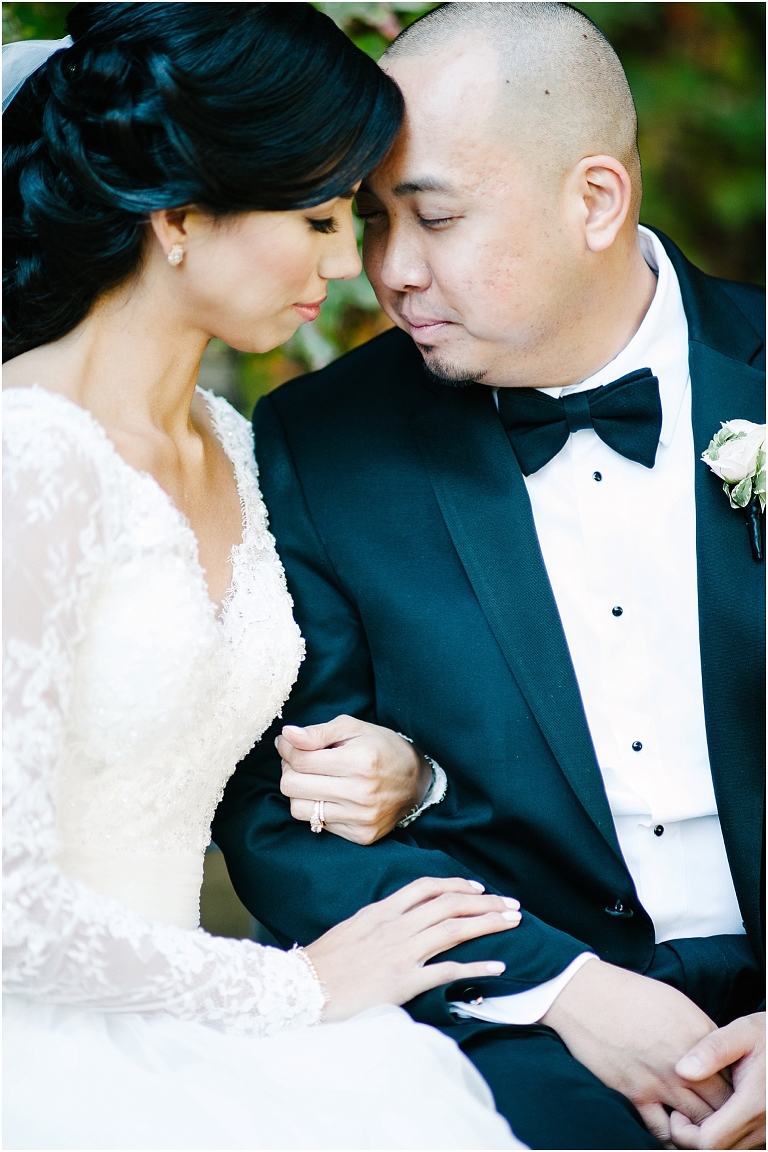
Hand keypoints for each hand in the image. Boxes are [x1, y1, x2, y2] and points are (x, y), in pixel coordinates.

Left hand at [277, 716, 432, 843]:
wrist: (417, 782)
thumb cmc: (382, 748)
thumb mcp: (354, 728)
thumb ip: (318, 732)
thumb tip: (287, 736)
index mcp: (359, 761)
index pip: (300, 760)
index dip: (287, 749)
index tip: (287, 743)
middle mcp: (361, 793)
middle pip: (292, 786)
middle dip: (288, 769)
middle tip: (298, 760)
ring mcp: (361, 818)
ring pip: (299, 808)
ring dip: (298, 791)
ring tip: (311, 778)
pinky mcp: (361, 835)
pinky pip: (317, 824)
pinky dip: (316, 807)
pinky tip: (329, 795)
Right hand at [304, 876, 520, 1021]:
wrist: (301, 990)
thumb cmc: (320, 966)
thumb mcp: (348, 931)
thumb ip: (375, 922)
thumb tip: (395, 919)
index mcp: (380, 912)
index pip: (425, 888)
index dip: (456, 884)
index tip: (477, 887)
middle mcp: (394, 927)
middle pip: (449, 904)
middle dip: (485, 902)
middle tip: (511, 904)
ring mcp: (401, 953)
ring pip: (454, 930)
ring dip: (488, 923)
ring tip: (514, 923)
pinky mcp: (404, 982)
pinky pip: (448, 970)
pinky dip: (477, 966)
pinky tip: (498, 965)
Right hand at [541, 959, 731, 1147]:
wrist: (585, 996)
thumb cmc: (628, 994)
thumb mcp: (676, 1003)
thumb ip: (700, 1034)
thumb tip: (714, 1057)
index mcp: (699, 1037)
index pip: (733, 1077)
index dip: (731, 1087)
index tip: (722, 1088)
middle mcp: (685, 1063)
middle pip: (722, 1104)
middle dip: (721, 1111)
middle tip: (712, 1110)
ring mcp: (660, 1082)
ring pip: (698, 1124)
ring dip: (699, 1126)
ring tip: (691, 1121)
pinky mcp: (634, 1095)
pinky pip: (662, 1132)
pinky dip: (670, 1134)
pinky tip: (668, 1125)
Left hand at [669, 1012, 764, 1148]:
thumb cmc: (767, 1036)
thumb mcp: (742, 1032)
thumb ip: (713, 1050)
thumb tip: (682, 1071)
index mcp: (753, 1105)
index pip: (709, 1142)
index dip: (684, 1132)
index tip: (676, 1111)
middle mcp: (763, 1128)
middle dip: (691, 1139)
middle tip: (681, 1113)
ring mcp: (767, 1135)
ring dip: (707, 1140)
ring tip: (696, 1113)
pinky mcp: (767, 1135)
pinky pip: (741, 1147)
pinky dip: (723, 1139)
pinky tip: (713, 1117)